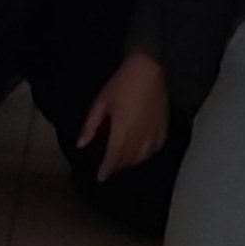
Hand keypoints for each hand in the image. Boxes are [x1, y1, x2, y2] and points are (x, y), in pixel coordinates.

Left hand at [76, 49, 169, 177]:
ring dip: (131, 162)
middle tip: (109, 168)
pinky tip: (142, 152)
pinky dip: (147, 153)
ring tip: (123, 161)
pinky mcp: (163, 126)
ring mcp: (153, 131)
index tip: (100, 177)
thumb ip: (91, 126)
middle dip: (117, 166)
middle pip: (128, 159)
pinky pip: (156, 147)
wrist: (148, 68)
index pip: (113, 157)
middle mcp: (139, 135)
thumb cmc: (122, 83)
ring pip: (143, 156)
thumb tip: (81, 144)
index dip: (106, 169)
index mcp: (122, 131)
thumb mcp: (101, 103)